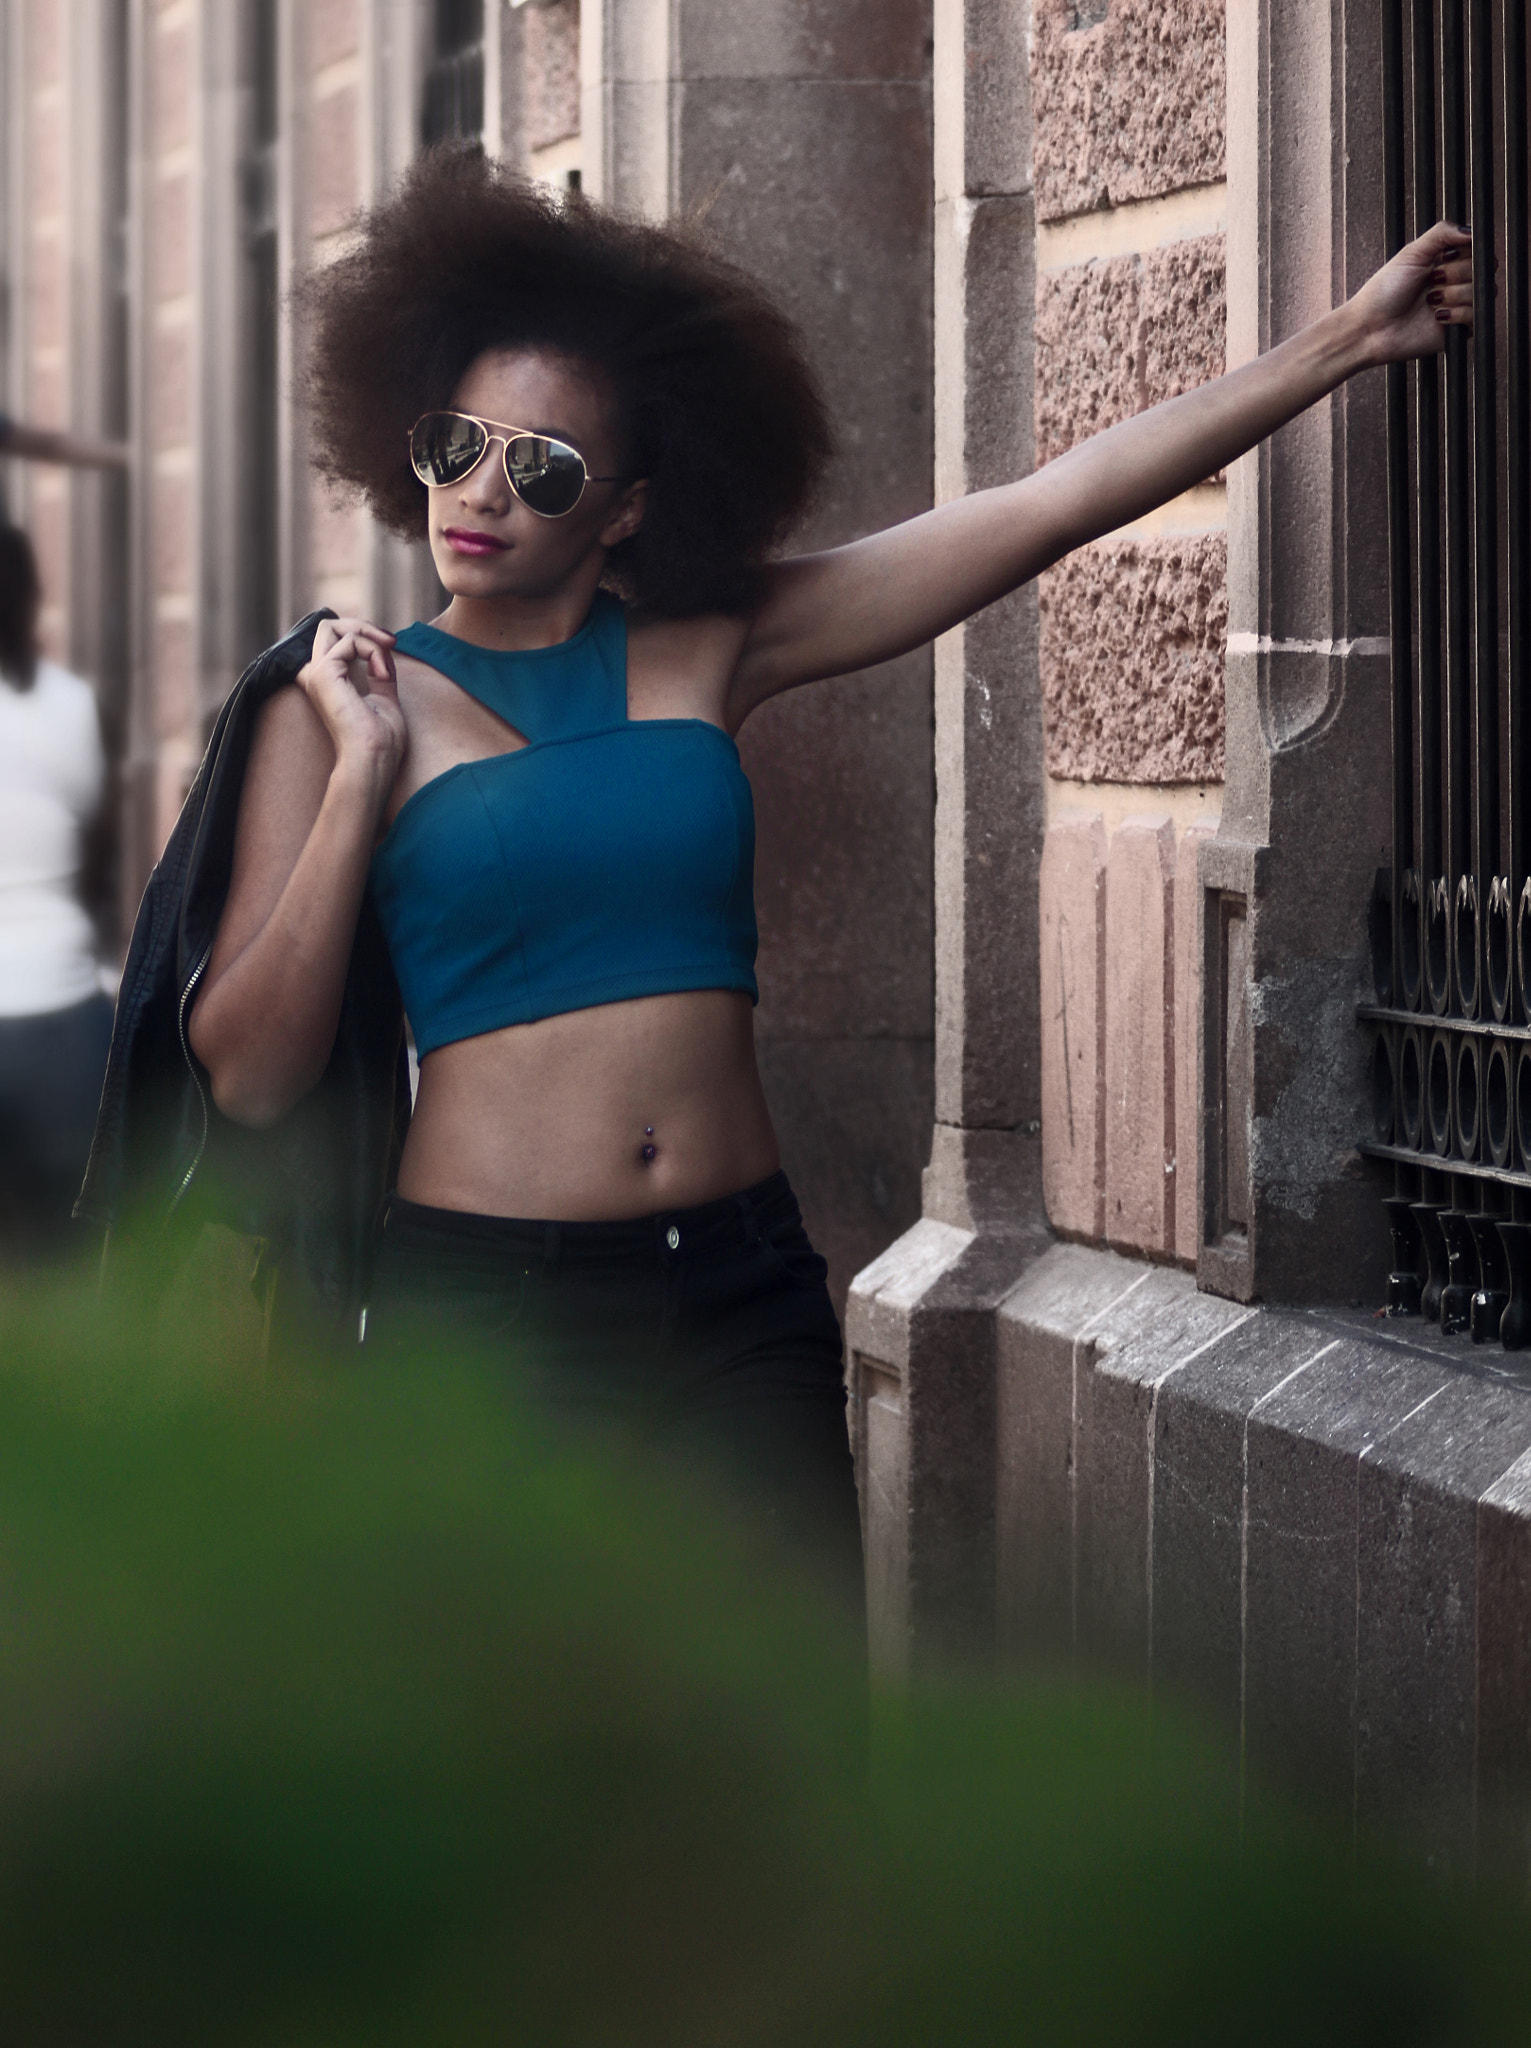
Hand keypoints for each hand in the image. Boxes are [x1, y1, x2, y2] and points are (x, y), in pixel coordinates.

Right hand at [297, 618, 406, 792]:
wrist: (373, 760)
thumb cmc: (380, 741)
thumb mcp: (384, 696)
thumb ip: (380, 672)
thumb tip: (384, 649)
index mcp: (326, 681)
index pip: (335, 640)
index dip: (364, 636)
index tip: (391, 646)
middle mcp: (315, 675)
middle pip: (328, 627)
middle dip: (363, 627)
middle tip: (390, 642)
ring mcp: (315, 674)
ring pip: (333, 627)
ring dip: (370, 638)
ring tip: (387, 665)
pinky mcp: (323, 673)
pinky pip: (349, 641)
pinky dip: (373, 651)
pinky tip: (383, 675)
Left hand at [1347, 220, 1476, 366]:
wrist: (1370, 328)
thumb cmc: (1384, 291)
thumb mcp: (1412, 253)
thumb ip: (1442, 233)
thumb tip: (1471, 231)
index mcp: (1447, 262)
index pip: (1478, 249)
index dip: (1466, 252)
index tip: (1444, 257)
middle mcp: (1456, 282)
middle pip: (1483, 269)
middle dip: (1455, 273)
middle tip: (1432, 280)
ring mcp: (1458, 306)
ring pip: (1481, 291)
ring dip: (1453, 294)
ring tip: (1430, 301)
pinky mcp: (1458, 330)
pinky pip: (1476, 316)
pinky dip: (1456, 313)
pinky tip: (1436, 316)